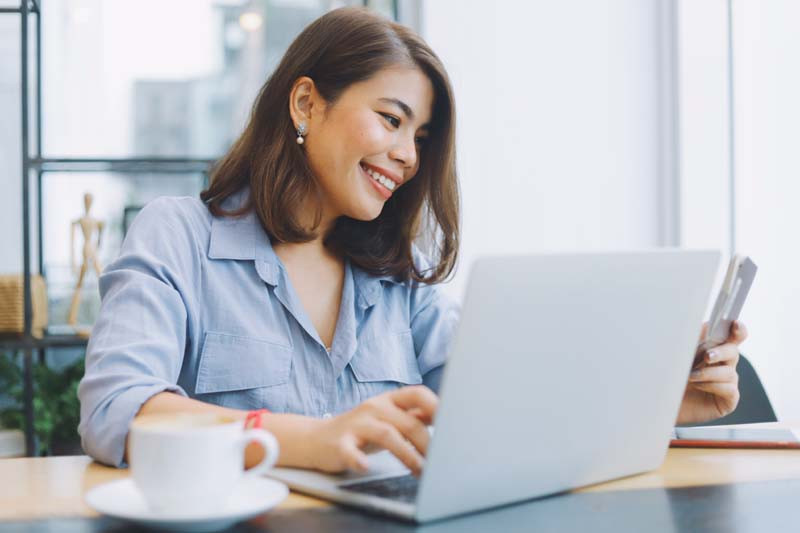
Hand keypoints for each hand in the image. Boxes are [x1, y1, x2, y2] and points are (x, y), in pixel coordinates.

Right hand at [307, 385, 437, 476]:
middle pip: (408, 421)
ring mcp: (356, 425)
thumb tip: (447, 417)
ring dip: (407, 455)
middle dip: (427, 443)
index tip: (452, 423)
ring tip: (420, 471)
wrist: (316, 439)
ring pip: (386, 435)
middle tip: (440, 462)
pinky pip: (350, 451)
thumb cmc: (360, 430)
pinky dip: (359, 459)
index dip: (437, 405)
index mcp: (389, 401)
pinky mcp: (339, 443)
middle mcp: (374, 408)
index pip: (417, 394)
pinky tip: (366, 466)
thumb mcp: (389, 419)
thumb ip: (414, 417)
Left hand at [676, 320, 748, 423]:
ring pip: (728, 371)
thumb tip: (705, 326)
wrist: (661, 402)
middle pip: (733, 351)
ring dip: (708, 372)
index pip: (732, 336)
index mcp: (714, 349)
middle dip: (721, 352)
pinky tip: (698, 386)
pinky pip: (728, 388)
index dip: (738, 329)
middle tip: (707, 356)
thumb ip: (692, 342)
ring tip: (690, 377)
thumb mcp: (678, 356)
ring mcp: (727, 382)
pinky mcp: (728, 399)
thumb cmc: (668, 377)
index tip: (735, 324)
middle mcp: (723, 364)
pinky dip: (712, 385)